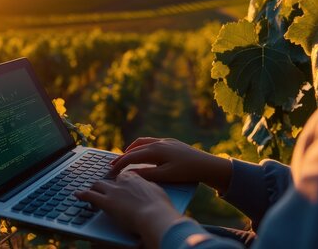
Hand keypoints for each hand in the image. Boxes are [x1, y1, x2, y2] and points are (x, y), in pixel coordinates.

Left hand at [75, 171, 180, 247]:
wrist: (155, 215)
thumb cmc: (160, 207)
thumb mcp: (157, 191)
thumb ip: (149, 187)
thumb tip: (148, 187)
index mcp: (135, 178)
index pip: (122, 176)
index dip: (119, 183)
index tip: (118, 187)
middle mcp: (122, 181)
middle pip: (108, 180)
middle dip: (105, 185)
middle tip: (103, 191)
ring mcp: (113, 191)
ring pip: (98, 185)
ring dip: (93, 189)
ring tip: (89, 193)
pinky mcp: (106, 201)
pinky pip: (90, 196)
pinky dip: (82, 194)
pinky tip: (77, 195)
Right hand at [109, 137, 231, 192]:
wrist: (207, 165)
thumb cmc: (186, 172)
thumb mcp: (165, 176)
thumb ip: (146, 174)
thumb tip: (129, 173)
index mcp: (155, 150)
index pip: (131, 157)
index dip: (119, 164)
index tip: (110, 172)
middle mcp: (158, 142)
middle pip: (134, 148)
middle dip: (122, 157)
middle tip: (112, 165)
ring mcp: (165, 141)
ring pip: (142, 142)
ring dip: (131, 149)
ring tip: (124, 157)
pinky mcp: (171, 142)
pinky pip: (151, 142)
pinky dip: (142, 147)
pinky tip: (143, 153)